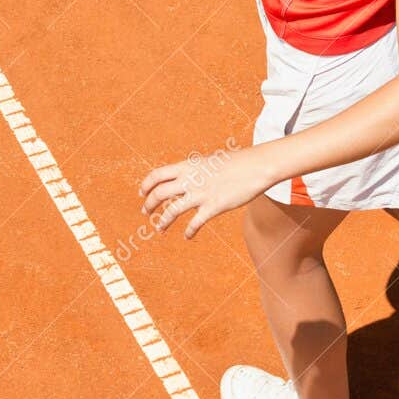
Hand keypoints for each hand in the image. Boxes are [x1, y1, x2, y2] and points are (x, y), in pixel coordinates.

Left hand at [139, 147, 271, 239]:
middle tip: (145, 212)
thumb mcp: (209, 162)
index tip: (142, 193)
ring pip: (172, 210)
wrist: (256, 167)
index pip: (158, 175)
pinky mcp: (213, 207)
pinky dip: (189, 231)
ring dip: (163, 221)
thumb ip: (195, 171)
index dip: (146, 185)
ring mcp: (201, 194)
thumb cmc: (235, 163)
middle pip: (159, 193)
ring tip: (160, 228)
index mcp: (189, 166)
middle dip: (149, 204)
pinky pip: (194, 223)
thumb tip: (186, 178)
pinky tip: (188, 236)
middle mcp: (190, 180)